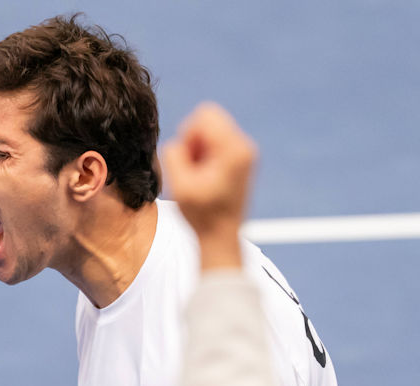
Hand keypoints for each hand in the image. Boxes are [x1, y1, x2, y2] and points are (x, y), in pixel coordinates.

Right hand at [161, 103, 256, 268]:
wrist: (222, 236)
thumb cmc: (203, 215)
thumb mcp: (179, 186)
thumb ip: (173, 154)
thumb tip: (179, 141)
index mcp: (233, 150)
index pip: (205, 115)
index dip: (189, 134)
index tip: (189, 159)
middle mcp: (245, 146)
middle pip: (209, 119)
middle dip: (194, 139)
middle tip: (193, 168)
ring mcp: (246, 152)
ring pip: (212, 129)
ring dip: (199, 148)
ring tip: (199, 175)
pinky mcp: (242, 158)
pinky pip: (217, 141)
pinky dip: (206, 154)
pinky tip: (206, 176)